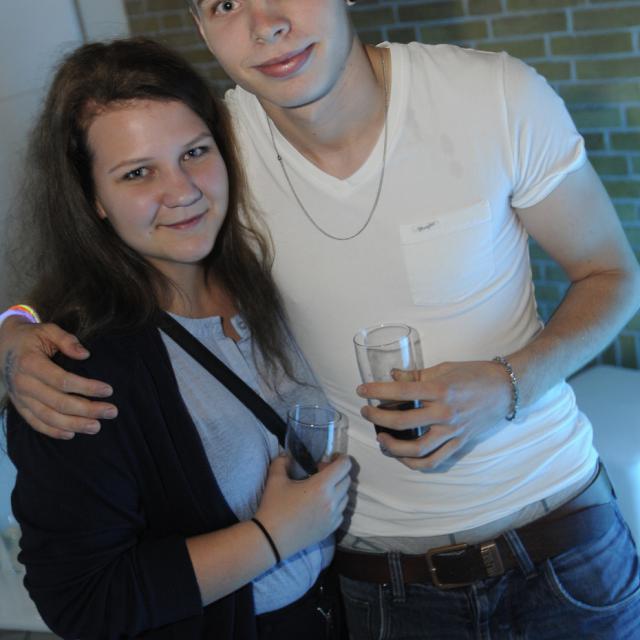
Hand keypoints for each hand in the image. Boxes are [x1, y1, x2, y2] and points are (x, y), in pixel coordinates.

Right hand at [0, 317, 117, 438]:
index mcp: (31, 363)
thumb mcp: (47, 330)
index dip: (86, 387)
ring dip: (74, 424)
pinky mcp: (20, 406)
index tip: (108, 390)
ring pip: (48, 417)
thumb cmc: (31, 337)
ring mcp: (20, 398)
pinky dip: (53, 431)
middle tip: (111, 411)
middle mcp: (24, 384)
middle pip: (59, 403)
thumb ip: (66, 340)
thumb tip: (85, 355)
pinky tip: (72, 433)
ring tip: (97, 427)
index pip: (62, 381)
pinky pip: (35, 423)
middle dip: (87, 409)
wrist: (1, 346)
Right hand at [255, 454, 351, 559]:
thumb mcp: (275, 479)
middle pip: (347, 480)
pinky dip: (336, 504)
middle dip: (338, 472)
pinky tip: (322, 505)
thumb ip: (282, 461)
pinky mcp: (331, 529)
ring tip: (322, 489)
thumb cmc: (273, 507)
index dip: (341, 458)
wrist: (271, 539)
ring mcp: (333, 517)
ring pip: (346, 496)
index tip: (332, 457)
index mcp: (321, 486)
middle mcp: (332, 501)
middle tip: (322, 472)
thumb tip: (288, 455)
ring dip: (338, 488)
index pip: (344, 466)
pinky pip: (342, 511)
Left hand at [357, 360, 512, 470]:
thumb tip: (393, 375)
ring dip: (393, 447)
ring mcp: (452, 431)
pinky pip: (434, 460)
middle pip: (403, 422)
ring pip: (417, 449)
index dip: (377, 391)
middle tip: (365, 412)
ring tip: (380, 438)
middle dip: (378, 418)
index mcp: (440, 390)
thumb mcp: (444, 368)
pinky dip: (415, 462)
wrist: (507, 389)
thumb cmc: (475, 373)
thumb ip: (417, 374)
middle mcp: (445, 413)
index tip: (361, 390)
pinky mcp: (459, 443)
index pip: (401, 392)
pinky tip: (402, 456)